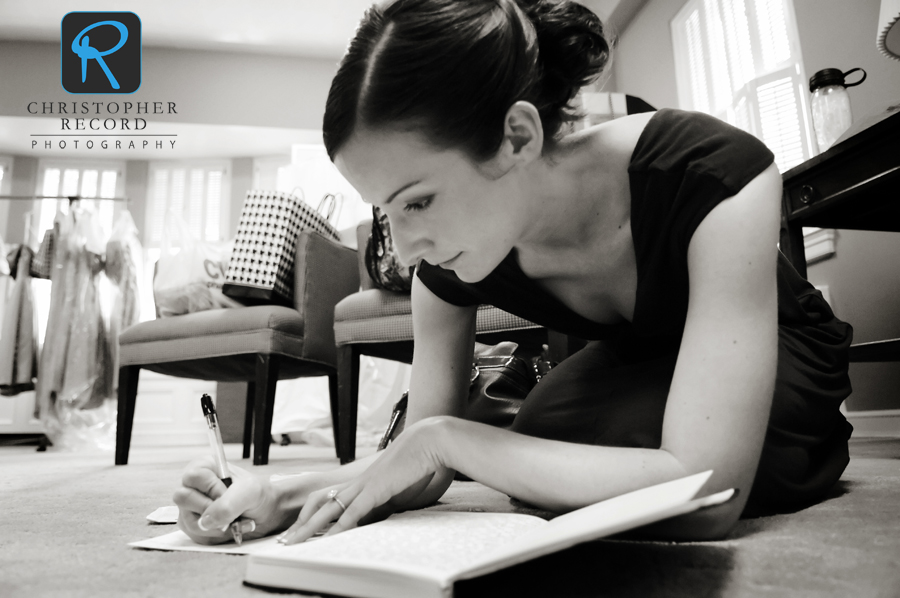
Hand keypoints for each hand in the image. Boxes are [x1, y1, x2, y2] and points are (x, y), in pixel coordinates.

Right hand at [173, 456, 296, 544]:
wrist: (265, 513)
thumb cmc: (257, 494)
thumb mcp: (250, 492)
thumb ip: (229, 503)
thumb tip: (206, 521)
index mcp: (205, 467)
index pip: (192, 476)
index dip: (211, 488)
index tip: (227, 493)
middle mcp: (193, 486)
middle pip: (182, 497)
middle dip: (210, 508)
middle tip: (230, 508)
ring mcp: (190, 507)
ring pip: (188, 520)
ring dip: (216, 524)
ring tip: (234, 519)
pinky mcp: (193, 525)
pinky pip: (195, 535)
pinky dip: (216, 534)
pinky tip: (230, 527)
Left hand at [279, 417, 448, 544]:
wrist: (428, 441)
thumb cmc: (419, 457)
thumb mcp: (401, 478)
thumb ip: (391, 491)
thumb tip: (389, 502)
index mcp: (362, 479)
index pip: (329, 497)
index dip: (313, 512)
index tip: (302, 526)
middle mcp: (358, 482)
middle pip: (320, 503)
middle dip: (302, 524)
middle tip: (287, 540)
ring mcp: (364, 485)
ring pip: (328, 510)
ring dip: (310, 528)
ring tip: (294, 543)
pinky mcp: (375, 490)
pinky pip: (352, 512)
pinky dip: (339, 527)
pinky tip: (328, 539)